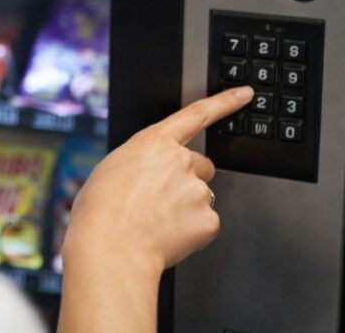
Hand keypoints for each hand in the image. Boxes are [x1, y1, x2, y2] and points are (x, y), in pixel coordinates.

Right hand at [63, 86, 253, 279]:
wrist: (110, 249)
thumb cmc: (100, 214)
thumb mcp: (111, 170)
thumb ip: (140, 164)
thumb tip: (149, 178)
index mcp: (153, 143)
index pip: (197, 114)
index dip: (225, 102)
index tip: (244, 94)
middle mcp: (180, 160)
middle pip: (201, 165)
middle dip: (188, 180)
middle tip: (161, 201)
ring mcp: (196, 190)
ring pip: (201, 197)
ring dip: (186, 209)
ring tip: (156, 224)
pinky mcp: (207, 220)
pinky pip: (206, 225)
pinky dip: (191, 233)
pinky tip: (167, 237)